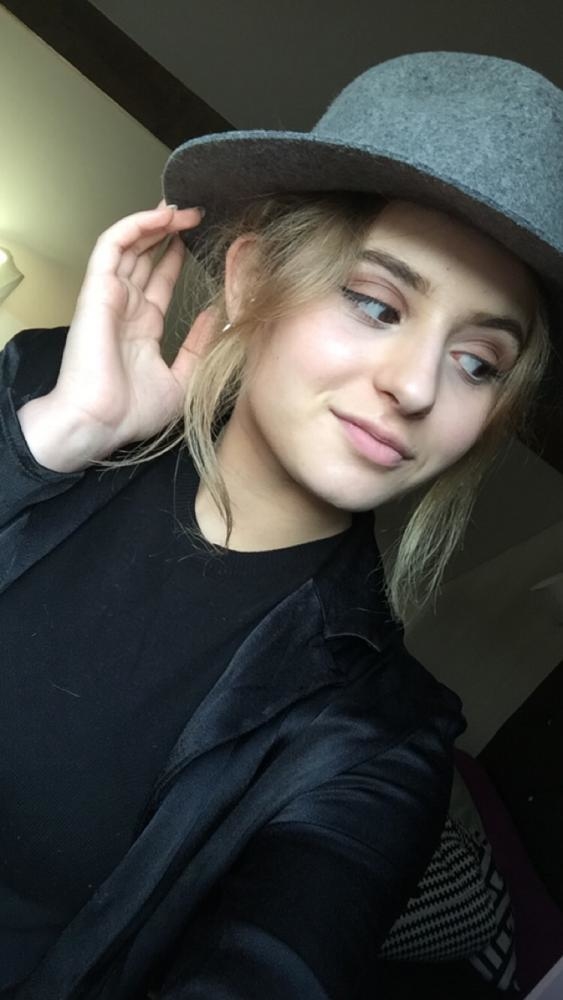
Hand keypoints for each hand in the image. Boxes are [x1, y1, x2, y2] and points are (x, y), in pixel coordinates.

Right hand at [18, 204, 212, 471]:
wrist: (100, 424)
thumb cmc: (132, 413)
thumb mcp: (181, 379)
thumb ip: (198, 346)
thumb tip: (215, 316)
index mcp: (141, 328)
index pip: (159, 281)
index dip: (176, 258)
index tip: (200, 240)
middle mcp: (124, 308)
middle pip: (144, 256)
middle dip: (168, 232)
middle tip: (195, 213)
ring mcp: (109, 297)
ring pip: (129, 244)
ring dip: (154, 222)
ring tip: (183, 208)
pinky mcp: (97, 290)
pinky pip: (111, 246)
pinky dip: (134, 226)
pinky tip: (160, 218)